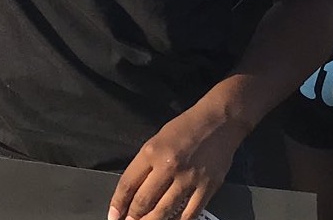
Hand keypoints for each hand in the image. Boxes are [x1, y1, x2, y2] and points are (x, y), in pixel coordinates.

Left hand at [109, 106, 244, 219]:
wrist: (219, 121)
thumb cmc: (186, 128)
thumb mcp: (157, 140)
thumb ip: (145, 165)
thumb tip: (132, 191)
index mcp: (152, 152)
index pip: (128, 184)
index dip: (118, 203)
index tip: (114, 215)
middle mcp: (169, 166)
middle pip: (144, 201)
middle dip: (133, 217)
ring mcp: (189, 179)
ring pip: (164, 211)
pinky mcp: (208, 187)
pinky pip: (190, 213)